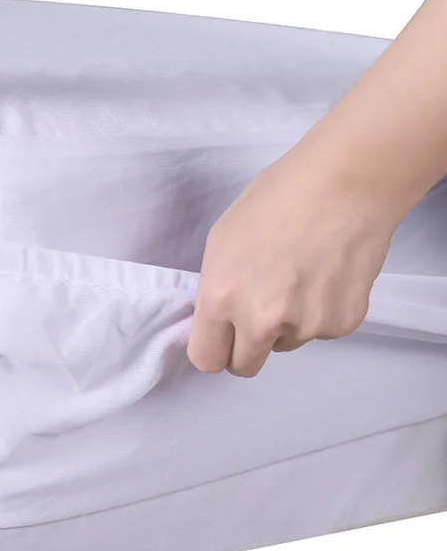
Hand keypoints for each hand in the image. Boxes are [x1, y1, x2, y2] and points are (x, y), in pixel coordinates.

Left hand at [187, 139, 398, 376]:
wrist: (343, 184)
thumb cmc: (275, 199)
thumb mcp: (222, 240)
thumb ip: (216, 287)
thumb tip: (219, 317)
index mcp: (220, 298)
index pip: (207, 359)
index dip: (214, 349)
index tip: (221, 339)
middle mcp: (260, 322)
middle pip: (245, 366)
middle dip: (247, 347)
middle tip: (258, 313)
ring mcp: (304, 326)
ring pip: (285, 344)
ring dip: (286, 324)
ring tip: (298, 275)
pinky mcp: (342, 324)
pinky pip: (320, 331)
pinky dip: (319, 312)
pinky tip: (325, 275)